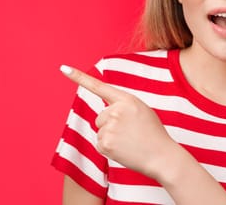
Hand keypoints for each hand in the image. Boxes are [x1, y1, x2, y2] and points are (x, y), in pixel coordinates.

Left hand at [60, 64, 178, 179]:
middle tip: (130, 132)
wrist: (161, 156)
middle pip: (101, 116)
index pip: (99, 86)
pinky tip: (123, 149)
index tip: (63, 68)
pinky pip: (99, 143)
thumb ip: (123, 105)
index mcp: (126, 99)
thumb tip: (106, 111)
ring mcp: (109, 127)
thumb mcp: (142, 110)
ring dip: (111, 136)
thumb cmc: (153, 133)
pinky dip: (109, 148)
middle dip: (111, 124)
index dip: (79, 77)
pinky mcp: (104, 143)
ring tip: (129, 141)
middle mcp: (115, 111)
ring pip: (100, 130)